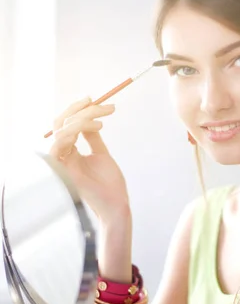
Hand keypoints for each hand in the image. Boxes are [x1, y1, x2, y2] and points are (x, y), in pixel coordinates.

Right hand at [49, 97, 129, 222]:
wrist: (116, 203)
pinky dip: (74, 131)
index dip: (78, 109)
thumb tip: (90, 118)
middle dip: (80, 109)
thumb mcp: (102, 154)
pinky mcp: (64, 170)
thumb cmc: (110, 184)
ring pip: (61, 130)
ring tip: (103, 121)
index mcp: (71, 151)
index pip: (67, 123)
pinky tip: (95, 127)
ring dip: (83, 119)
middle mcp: (64, 155)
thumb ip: (93, 137)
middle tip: (102, 105)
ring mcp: (63, 162)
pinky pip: (58, 145)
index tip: (95, 100)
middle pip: (61, 123)